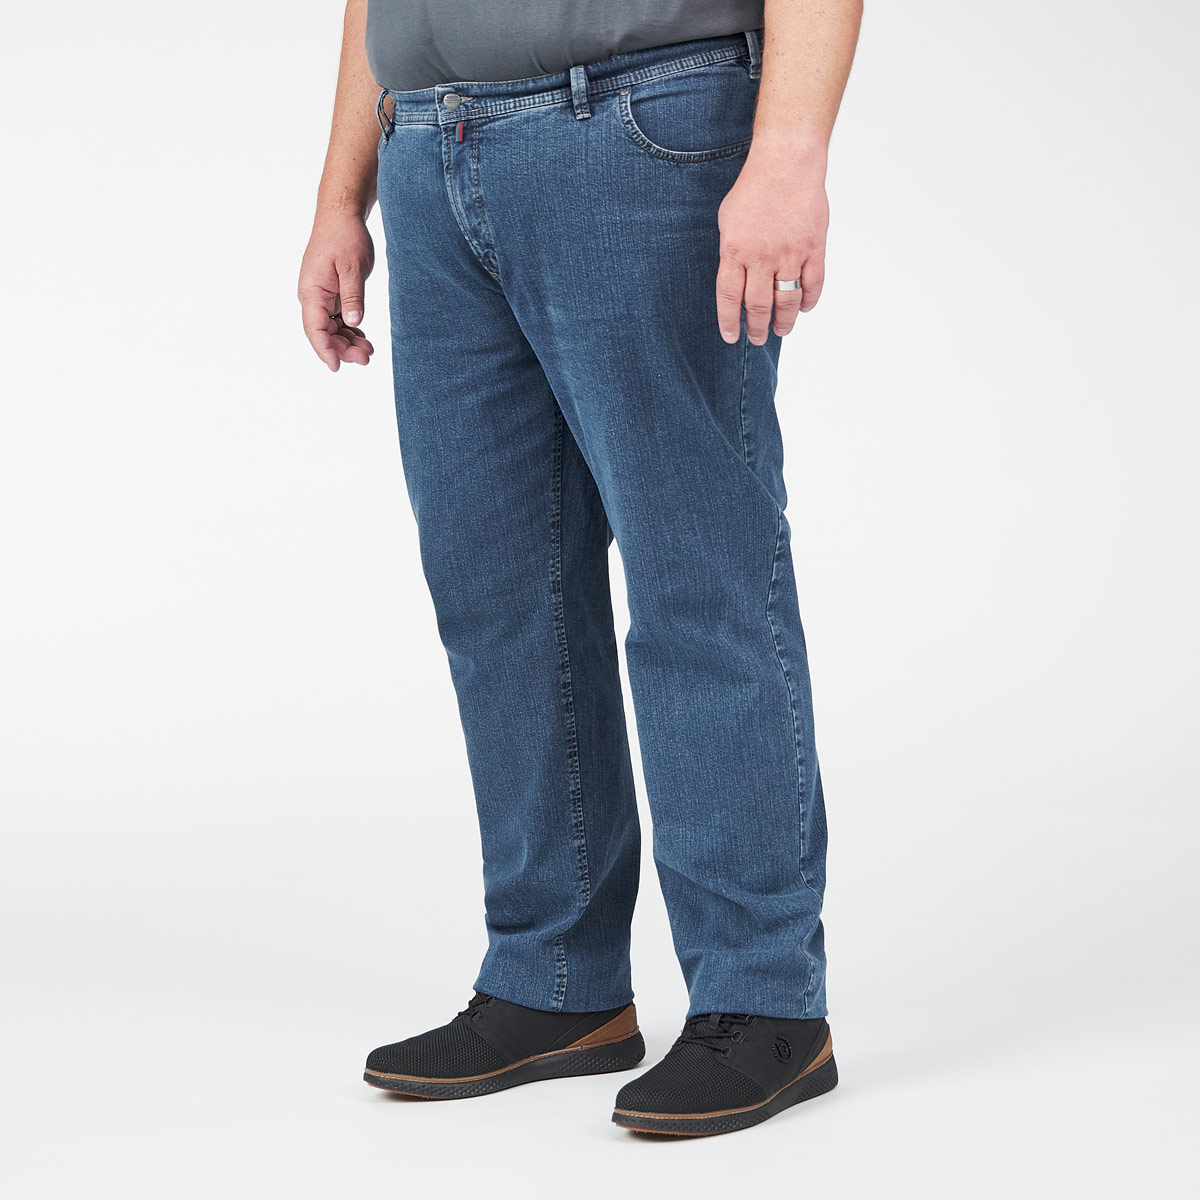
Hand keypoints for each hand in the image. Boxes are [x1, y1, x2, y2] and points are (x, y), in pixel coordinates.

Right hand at [298, 213, 375, 370]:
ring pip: (331, 328)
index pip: (314, 328)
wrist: (341, 215)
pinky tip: (363, 337)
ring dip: (348, 341)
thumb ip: (352, 296)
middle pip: (324, 332)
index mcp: (312, 291)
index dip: (325, 350)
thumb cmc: (345, 236)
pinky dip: (349, 329)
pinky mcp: (331, 293)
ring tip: (369, 351)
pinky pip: (337, 318)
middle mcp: (312, 296)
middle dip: (342, 349)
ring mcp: (321, 295)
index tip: (337, 367)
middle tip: (366, 358)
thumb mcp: (352, 267)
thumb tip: (352, 323)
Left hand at [716, 141, 829, 344]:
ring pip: (788, 302)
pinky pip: (813, 285)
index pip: (730, 298)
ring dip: (784, 322)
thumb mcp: (728, 221)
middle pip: (759, 306)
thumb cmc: (754, 189)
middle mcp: (762, 257)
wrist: (787, 163)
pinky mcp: (814, 248)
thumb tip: (736, 284)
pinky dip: (809, 301)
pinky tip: (804, 308)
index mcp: (735, 251)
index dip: (730, 322)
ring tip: (781, 330)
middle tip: (758, 338)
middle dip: (758, 328)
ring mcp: (790, 254)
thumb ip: (731, 254)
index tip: (732, 337)